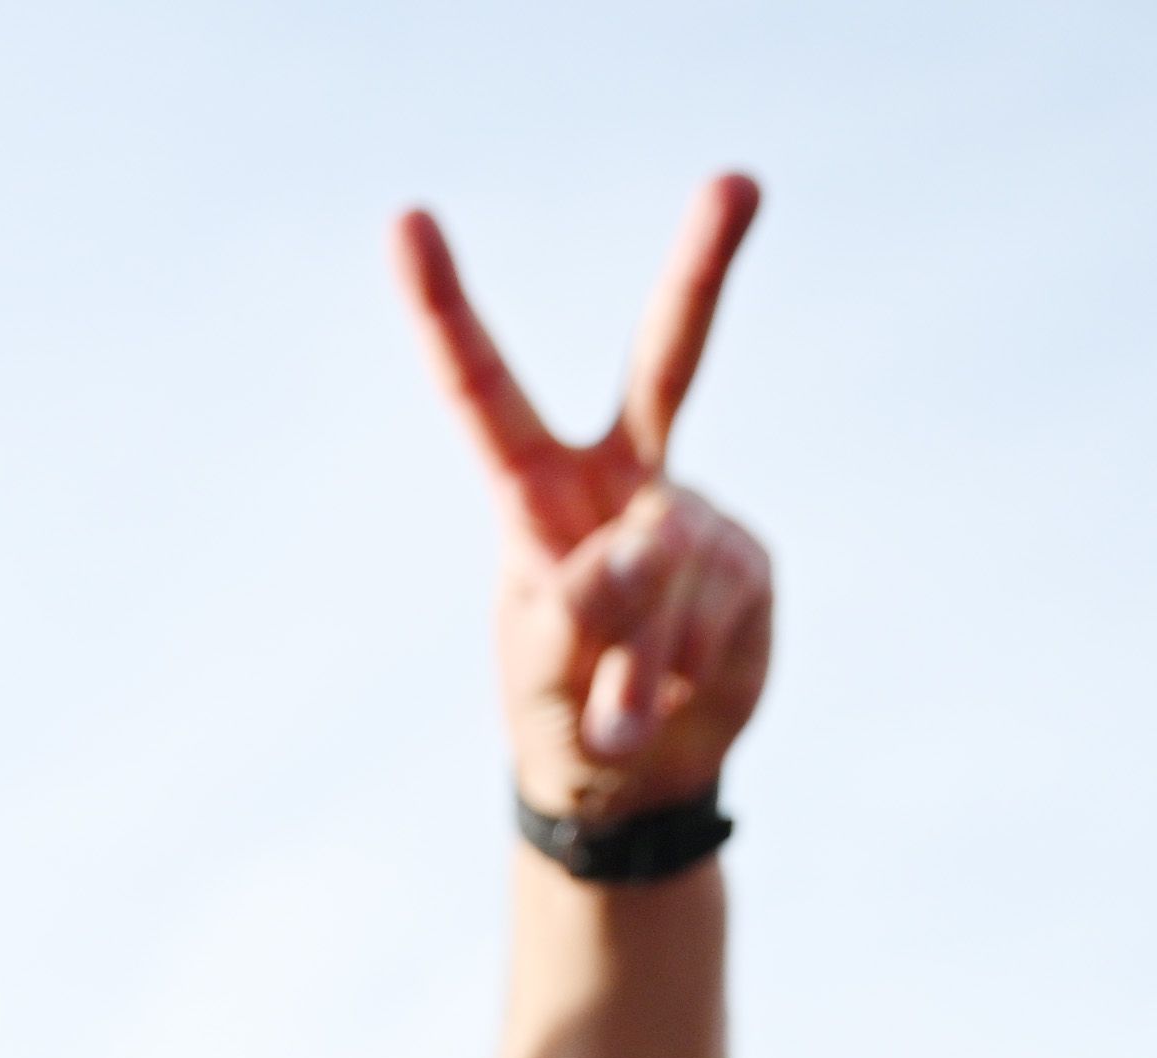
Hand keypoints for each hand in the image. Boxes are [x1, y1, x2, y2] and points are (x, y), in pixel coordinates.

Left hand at [399, 176, 776, 819]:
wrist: (636, 777)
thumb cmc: (557, 705)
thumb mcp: (540, 671)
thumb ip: (573, 612)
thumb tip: (646, 545)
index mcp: (535, 488)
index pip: (482, 390)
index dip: (444, 308)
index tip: (406, 219)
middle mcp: (621, 480)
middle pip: (668, 358)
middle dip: (705, 266)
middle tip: (738, 181)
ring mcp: (692, 515)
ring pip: (670, 561)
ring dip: (640, 655)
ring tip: (619, 714)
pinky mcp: (749, 564)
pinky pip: (717, 610)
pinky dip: (685, 670)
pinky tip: (674, 694)